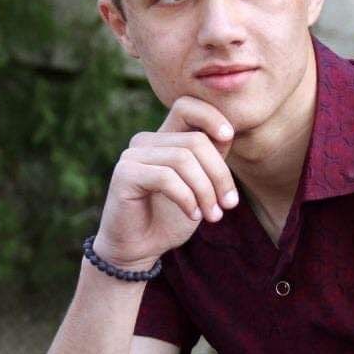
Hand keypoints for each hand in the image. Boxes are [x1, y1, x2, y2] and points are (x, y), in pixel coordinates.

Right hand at [93, 96, 241, 270]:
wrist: (139, 248)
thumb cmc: (170, 217)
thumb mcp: (200, 184)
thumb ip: (211, 158)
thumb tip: (227, 132)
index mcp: (164, 138)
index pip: (187, 106)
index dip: (211, 115)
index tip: (228, 136)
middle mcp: (146, 141)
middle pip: (196, 141)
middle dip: (219, 175)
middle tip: (229, 205)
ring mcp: (132, 155)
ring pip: (184, 159)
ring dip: (206, 191)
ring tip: (212, 216)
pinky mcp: (125, 174)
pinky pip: (166, 177)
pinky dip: (187, 198)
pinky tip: (192, 215)